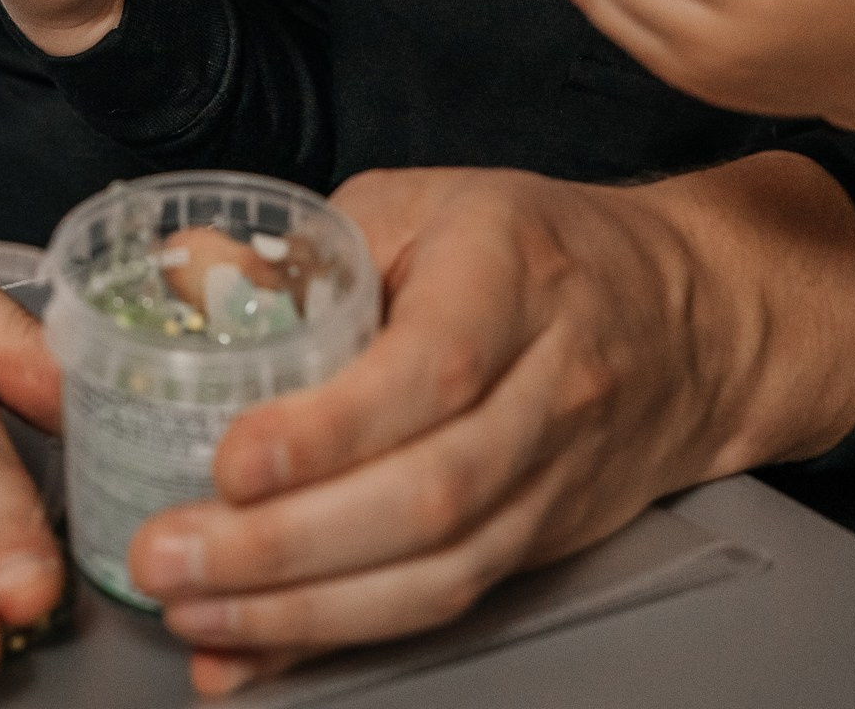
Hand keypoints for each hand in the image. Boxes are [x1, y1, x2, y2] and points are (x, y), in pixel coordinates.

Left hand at [128, 155, 854, 695]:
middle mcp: (549, 382)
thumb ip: (306, 249)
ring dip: (305, 610)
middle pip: (430, 492)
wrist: (684, 317)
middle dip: (287, 546)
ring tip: (194, 611)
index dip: (330, 429)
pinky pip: (443, 605)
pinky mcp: (540, 542)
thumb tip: (190, 280)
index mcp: (512, 270)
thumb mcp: (419, 203)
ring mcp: (553, 475)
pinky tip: (257, 651)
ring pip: (440, 571)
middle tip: (170, 557)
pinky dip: (342, 637)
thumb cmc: (528, 244)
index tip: (232, 461)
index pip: (432, 367)